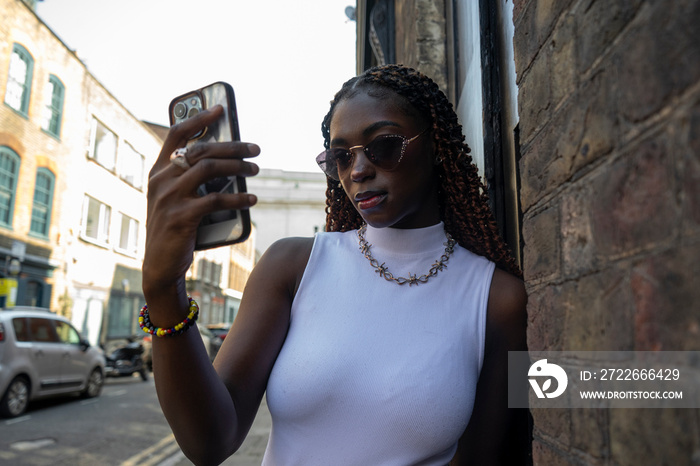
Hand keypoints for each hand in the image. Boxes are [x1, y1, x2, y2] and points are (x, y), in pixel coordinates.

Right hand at [142, 105, 258, 300]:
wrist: (159, 264)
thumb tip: (226, 160)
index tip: (220, 109)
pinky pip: (215, 200)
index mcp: (158, 171)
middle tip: (255, 149)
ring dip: (238, 166)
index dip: (198, 118)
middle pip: (201, 150)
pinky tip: (252, 198)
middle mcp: (161, 179)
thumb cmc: (173, 227)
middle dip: (232, 145)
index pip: (176, 133)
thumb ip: (188, 178)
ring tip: (256, 168)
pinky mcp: (181, 217)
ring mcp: (170, 197)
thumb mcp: (173, 198)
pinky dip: (238, 197)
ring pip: (209, 169)